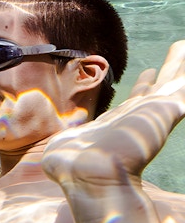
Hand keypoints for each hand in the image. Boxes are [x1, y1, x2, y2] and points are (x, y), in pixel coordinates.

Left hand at [42, 41, 184, 186]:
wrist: (91, 177)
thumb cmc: (72, 168)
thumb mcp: (64, 149)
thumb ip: (62, 148)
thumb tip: (52, 154)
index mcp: (117, 122)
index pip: (135, 99)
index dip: (143, 86)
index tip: (149, 73)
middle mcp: (137, 115)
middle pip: (157, 87)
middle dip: (169, 69)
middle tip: (179, 48)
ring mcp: (151, 112)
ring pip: (173, 83)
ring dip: (180, 65)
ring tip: (184, 45)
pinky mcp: (163, 110)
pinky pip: (181, 88)